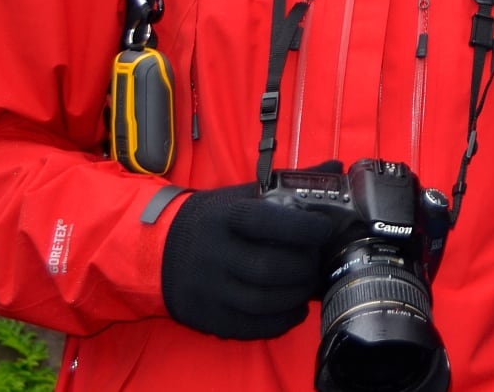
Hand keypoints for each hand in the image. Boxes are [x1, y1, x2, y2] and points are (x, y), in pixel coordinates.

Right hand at [160, 176, 341, 339]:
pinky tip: (293, 310)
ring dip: (296, 297)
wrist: (156, 248)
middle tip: (318, 263)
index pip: (269, 222)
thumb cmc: (213, 218)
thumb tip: (337, 166)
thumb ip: (291, 184)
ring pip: (262, 302)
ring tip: (309, 287)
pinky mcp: (205, 316)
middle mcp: (215, 253)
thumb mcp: (243, 196)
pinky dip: (279, 322)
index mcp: (226, 217)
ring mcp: (208, 288)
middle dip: (304, 268)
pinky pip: (248, 327)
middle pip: (270, 268)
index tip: (324, 230)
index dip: (304, 228)